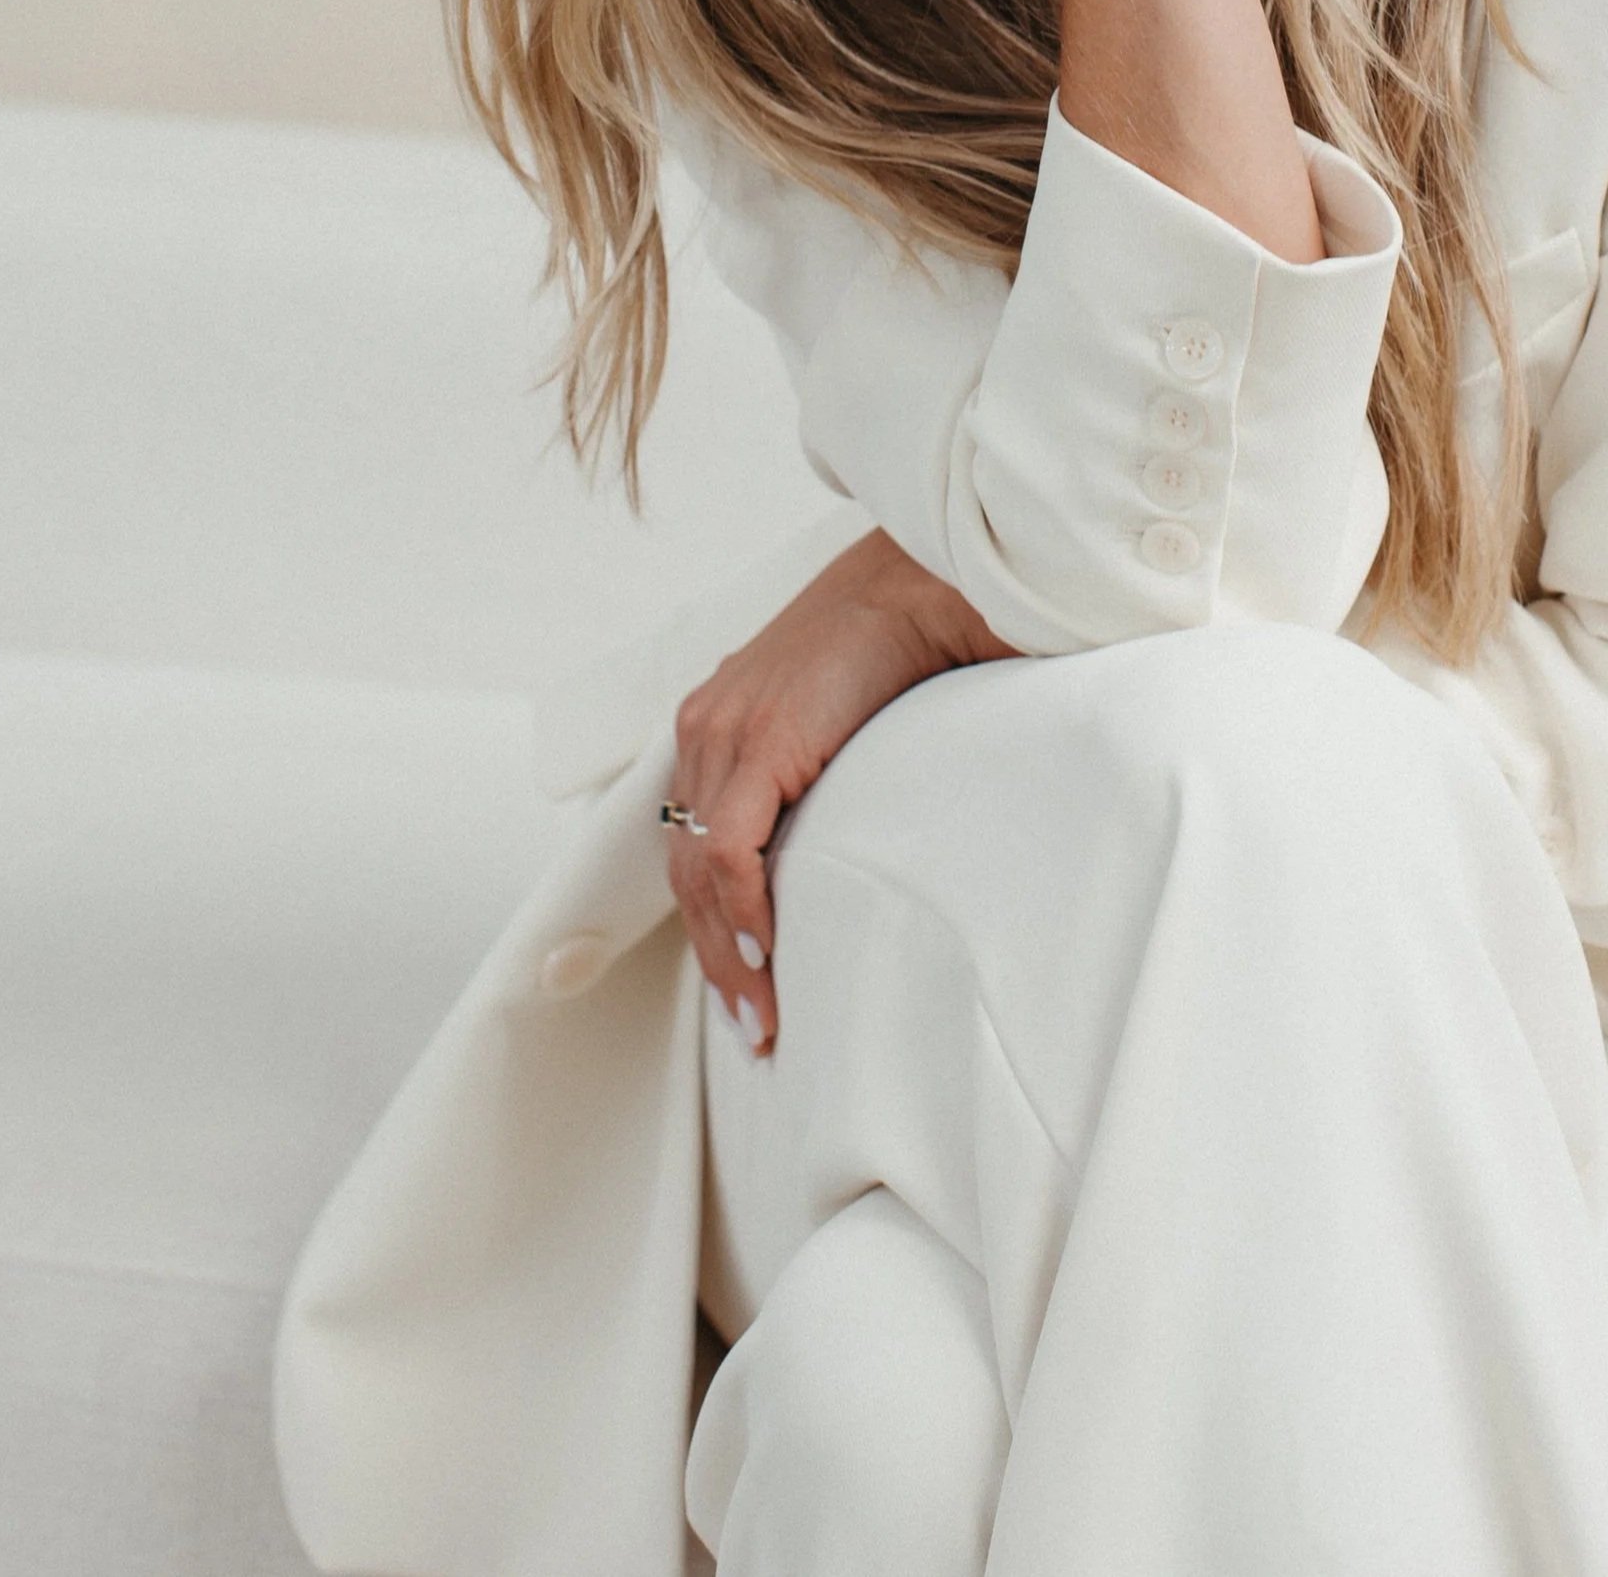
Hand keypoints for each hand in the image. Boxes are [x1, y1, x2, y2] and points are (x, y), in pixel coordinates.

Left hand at [666, 528, 1012, 1054]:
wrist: (922, 580)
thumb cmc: (899, 643)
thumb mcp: (838, 717)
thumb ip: (820, 769)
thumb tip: (846, 840)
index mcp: (718, 719)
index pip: (693, 840)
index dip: (711, 920)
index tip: (744, 985)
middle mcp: (705, 727)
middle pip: (686, 867)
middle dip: (716, 958)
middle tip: (754, 1027)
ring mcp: (725, 731)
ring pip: (699, 870)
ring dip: (729, 956)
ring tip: (762, 1017)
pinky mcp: (761, 740)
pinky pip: (730, 849)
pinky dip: (742, 911)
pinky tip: (765, 957)